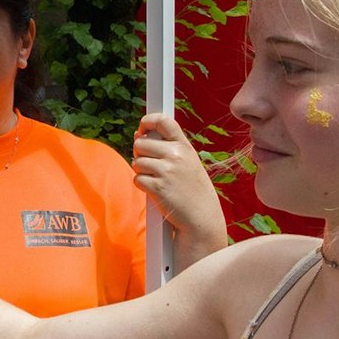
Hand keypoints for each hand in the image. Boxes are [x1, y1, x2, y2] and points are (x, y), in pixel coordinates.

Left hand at [133, 113, 226, 259]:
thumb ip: (167, 147)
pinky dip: (142, 185)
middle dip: (140, 153)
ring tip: (157, 179)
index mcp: (184, 146)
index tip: (142, 127)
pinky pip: (137, 179)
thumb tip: (139, 134)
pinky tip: (156, 190)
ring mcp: (166, 171)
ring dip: (141, 171)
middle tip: (150, 165)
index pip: (164, 121)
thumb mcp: (188, 162)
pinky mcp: (157, 187)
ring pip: (136, 162)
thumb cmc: (192, 189)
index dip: (148, 120)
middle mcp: (176, 155)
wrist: (201, 217)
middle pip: (140, 143)